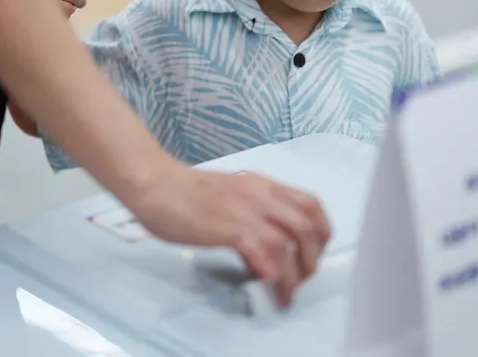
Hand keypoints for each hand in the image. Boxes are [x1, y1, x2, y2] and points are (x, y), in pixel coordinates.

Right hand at [127, 165, 330, 307]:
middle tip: (303, 279)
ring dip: (293, 273)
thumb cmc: (186, 192)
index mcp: (263, 185)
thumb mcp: (232, 195)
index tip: (315, 253)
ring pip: (286, 242)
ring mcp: (243, 209)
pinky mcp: (225, 225)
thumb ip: (254, 214)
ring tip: (286, 292)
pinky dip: (268, 266)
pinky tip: (267, 279)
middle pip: (306, 225)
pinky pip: (258, 247)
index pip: (311, 204)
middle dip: (312, 259)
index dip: (322, 232)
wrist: (156, 184)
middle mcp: (259, 195)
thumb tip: (267, 249)